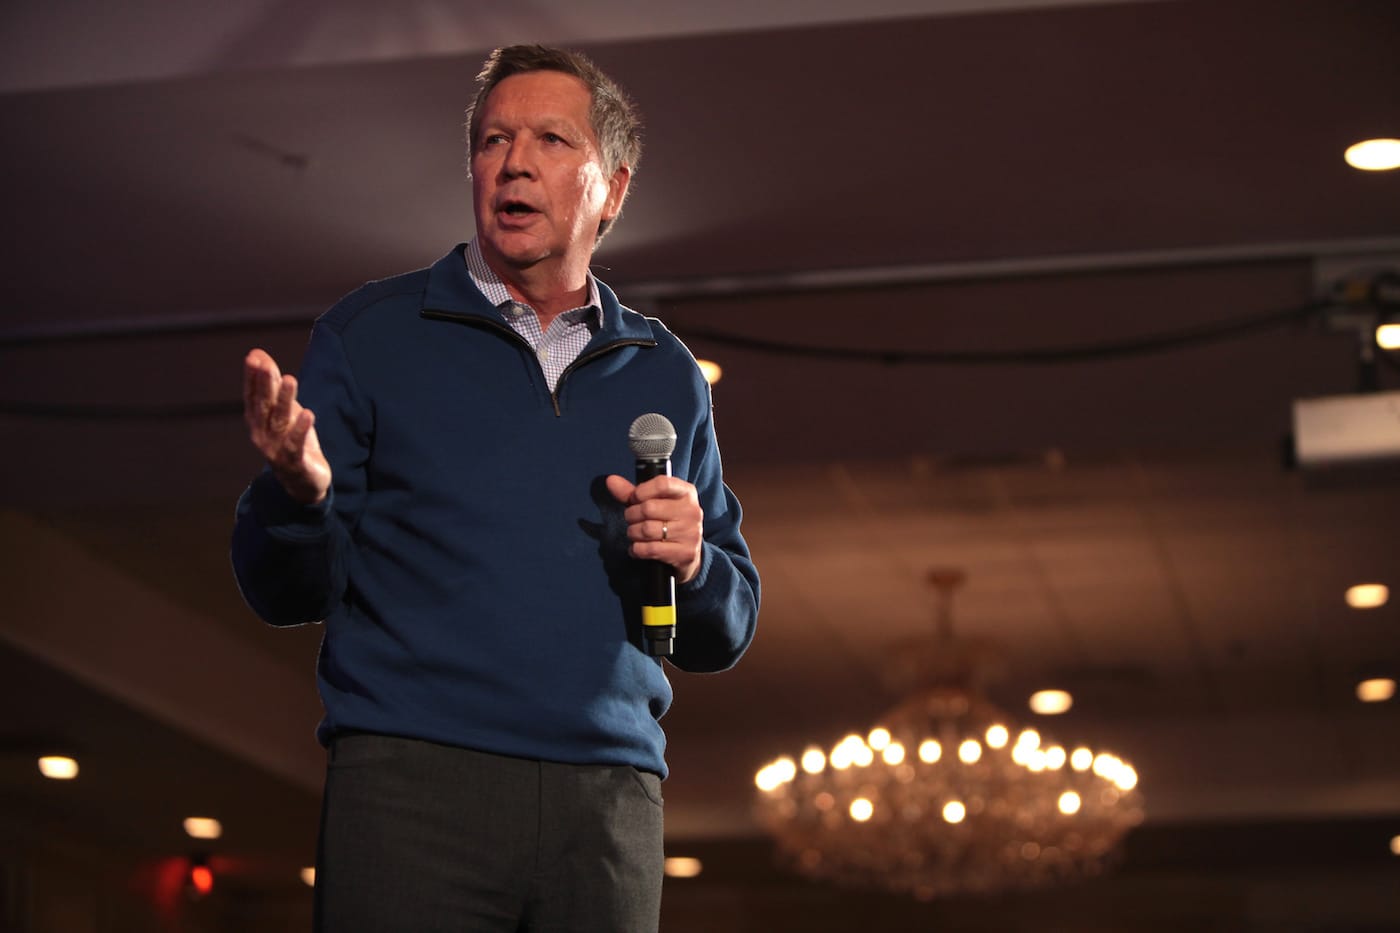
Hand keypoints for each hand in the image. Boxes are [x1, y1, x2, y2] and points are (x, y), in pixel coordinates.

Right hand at [242, 348, 330, 504]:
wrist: (301, 483)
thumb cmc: (290, 440)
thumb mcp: (283, 411)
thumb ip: (272, 386)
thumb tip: (259, 355)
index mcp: (257, 421)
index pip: (252, 396)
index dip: (252, 377)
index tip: (254, 357)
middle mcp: (262, 434)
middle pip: (263, 407)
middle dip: (264, 385)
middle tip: (265, 364)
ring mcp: (276, 449)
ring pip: (280, 422)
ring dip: (285, 400)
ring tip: (290, 380)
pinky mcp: (294, 462)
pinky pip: (296, 444)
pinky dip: (301, 430)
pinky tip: (308, 414)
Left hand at [605, 474, 703, 583]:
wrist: (688, 553)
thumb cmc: (668, 522)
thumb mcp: (654, 503)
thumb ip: (632, 493)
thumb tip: (611, 481)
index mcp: (686, 492)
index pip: (662, 484)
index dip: (641, 492)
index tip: (634, 499)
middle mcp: (692, 511)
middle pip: (649, 508)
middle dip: (632, 515)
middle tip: (632, 519)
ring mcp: (690, 533)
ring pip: (647, 530)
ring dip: (633, 533)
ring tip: (634, 533)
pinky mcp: (685, 553)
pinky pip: (650, 549)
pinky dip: (637, 549)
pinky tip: (637, 548)